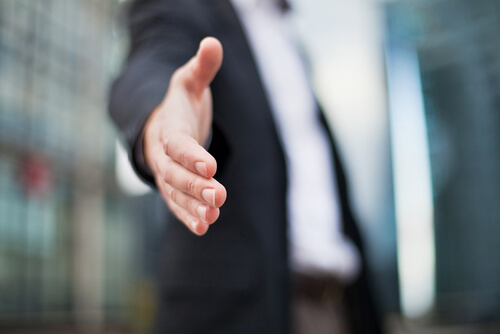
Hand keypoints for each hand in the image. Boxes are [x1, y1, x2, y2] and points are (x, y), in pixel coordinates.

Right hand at [143, 37, 226, 235]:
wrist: (161, 124)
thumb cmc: (181, 102)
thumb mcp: (190, 81)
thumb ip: (202, 67)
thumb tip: (213, 43)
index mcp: (169, 127)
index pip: (178, 143)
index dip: (191, 155)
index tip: (210, 166)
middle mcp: (164, 154)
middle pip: (176, 174)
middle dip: (195, 186)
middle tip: (218, 196)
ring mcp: (166, 174)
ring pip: (176, 193)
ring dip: (193, 206)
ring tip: (211, 217)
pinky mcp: (173, 187)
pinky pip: (177, 204)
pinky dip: (188, 216)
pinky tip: (203, 226)